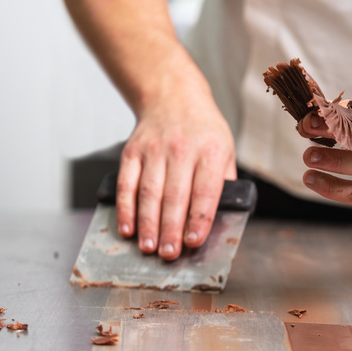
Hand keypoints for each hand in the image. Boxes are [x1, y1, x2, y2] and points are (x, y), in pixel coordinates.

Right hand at [115, 97, 235, 259]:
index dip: (199, 219)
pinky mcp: (132, 151)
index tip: (193, 241)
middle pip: (174, 196)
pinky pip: (127, 184)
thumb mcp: (226, 150)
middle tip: (168, 254)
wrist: (173, 97)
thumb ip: (224, 183)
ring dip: (147, 224)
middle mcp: (182, 149)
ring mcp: (154, 149)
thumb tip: (220, 220)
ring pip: (149, 193)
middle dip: (170, 229)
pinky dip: (125, 209)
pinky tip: (128, 228)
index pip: (205, 191)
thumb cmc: (204, 131)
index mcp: (211, 151)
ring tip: (148, 248)